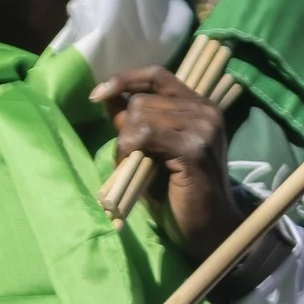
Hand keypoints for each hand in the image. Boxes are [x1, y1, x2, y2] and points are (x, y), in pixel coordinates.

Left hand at [90, 65, 242, 254]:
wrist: (207, 227)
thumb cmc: (176, 193)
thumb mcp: (150, 151)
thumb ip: (134, 123)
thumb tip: (105, 96)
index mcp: (198, 106)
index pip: (157, 75)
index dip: (124, 80)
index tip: (96, 94)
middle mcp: (205, 110)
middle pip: (141, 100)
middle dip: (123, 129)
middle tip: (129, 159)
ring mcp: (203, 128)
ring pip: (140, 116)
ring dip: (125, 144)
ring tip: (134, 168)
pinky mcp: (194, 148)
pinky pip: (145, 136)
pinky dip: (130, 152)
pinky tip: (135, 170)